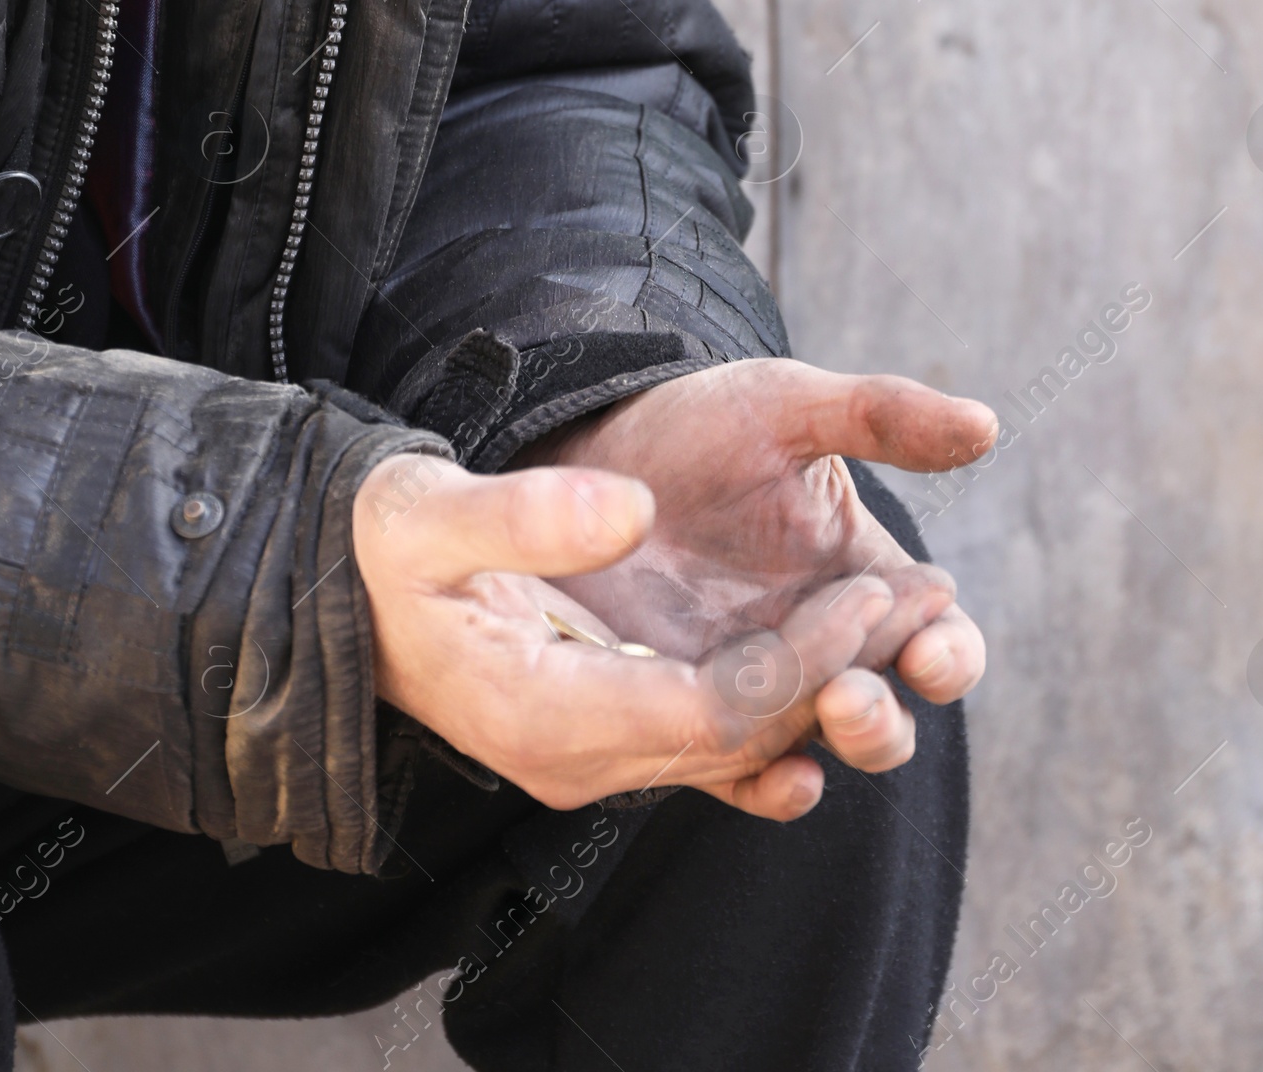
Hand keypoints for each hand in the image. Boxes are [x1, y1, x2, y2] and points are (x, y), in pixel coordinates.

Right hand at [351, 442, 972, 821]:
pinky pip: (712, 742)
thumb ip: (527, 511)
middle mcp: (575, 756)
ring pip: (736, 744)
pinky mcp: (608, 729)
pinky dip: (781, 713)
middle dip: (838, 678)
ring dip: (826, 692)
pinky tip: (842, 679)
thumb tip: (628, 507)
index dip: (800, 660)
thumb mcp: (431, 510)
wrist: (347, 586)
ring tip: (912, 624)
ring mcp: (593, 752)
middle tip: (914, 600)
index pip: (707, 710)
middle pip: (739, 739)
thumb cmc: (386, 545)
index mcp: (537, 712)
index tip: (869, 588)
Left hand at [518, 358, 995, 782]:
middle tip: (848, 692)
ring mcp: (755, 690)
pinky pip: (734, 776)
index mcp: (868, 586)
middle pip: (884, 720)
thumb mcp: (786, 405)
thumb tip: (987, 425)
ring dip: (828, 748)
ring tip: (819, 710)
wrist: (589, 455)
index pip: (939, 641)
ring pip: (815, 750)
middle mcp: (822, 651)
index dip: (947, 654)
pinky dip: (762, 790)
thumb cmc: (700, 426)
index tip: (930, 648)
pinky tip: (778, 777)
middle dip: (880, 721)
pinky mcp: (686, 716)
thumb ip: (881, 415)